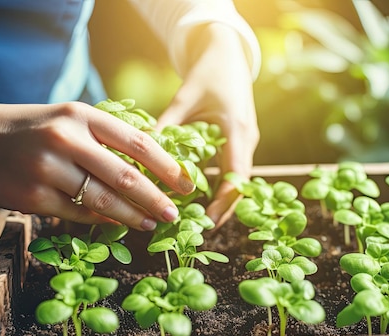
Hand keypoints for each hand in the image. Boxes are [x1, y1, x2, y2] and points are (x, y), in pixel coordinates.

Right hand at [0, 97, 194, 229]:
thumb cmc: (33, 128)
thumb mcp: (69, 117)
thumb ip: (106, 136)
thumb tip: (153, 164)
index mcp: (82, 115)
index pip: (138, 142)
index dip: (167, 167)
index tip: (187, 183)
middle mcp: (67, 140)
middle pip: (126, 176)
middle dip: (157, 199)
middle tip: (176, 214)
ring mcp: (49, 170)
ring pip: (104, 200)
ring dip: (135, 216)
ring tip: (153, 224)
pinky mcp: (35, 197)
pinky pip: (79, 213)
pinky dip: (104, 221)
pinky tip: (120, 224)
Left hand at [156, 23, 259, 227]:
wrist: (228, 53)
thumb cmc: (208, 72)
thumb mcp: (184, 98)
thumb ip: (167, 127)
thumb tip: (141, 157)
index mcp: (238, 130)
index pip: (236, 177)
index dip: (224, 203)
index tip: (207, 222)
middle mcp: (247, 140)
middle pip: (239, 185)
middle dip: (222, 209)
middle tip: (199, 230)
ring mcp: (246, 141)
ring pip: (236, 179)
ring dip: (220, 200)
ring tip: (197, 221)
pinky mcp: (240, 140)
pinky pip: (231, 169)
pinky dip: (217, 185)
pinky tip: (198, 197)